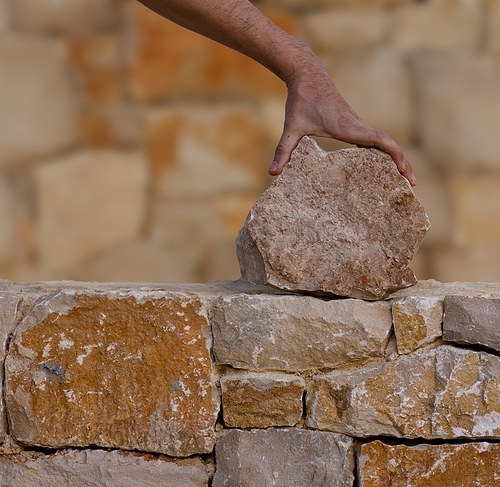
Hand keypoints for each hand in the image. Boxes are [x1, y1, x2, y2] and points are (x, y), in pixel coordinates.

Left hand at [268, 66, 416, 185]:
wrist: (307, 75)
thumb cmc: (300, 100)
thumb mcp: (291, 128)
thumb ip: (283, 151)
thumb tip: (272, 174)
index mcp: (348, 127)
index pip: (381, 141)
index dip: (396, 156)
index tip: (406, 172)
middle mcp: (357, 125)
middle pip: (388, 144)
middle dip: (402, 163)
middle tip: (412, 184)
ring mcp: (357, 124)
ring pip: (383, 141)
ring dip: (395, 157)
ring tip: (403, 178)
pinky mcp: (352, 124)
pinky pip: (373, 139)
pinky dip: (382, 152)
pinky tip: (379, 167)